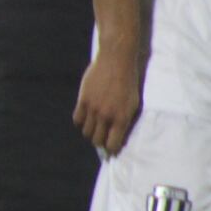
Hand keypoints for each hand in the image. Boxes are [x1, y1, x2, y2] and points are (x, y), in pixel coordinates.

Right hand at [75, 40, 144, 155]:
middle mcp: (106, 116)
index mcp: (121, 119)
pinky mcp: (83, 100)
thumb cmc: (128, 82)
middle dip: (100, 142)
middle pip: (97, 140)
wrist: (116, 61)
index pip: (112, 144)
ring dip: (91, 132)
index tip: (111, 149)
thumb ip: (125, 119)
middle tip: (102, 139)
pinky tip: (86, 118)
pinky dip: (81, 122)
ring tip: (95, 128)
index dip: (111, 149)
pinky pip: (77, 119)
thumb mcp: (133, 103)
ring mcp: (93, 109)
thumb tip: (119, 134)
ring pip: (86, 131)